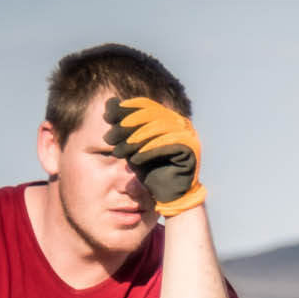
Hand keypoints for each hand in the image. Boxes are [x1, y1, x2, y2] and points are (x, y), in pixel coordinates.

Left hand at [105, 97, 205, 216]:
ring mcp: (188, 134)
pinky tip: (135, 160)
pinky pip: (168, 145)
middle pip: (151, 115)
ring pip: (159, 128)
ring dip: (135, 139)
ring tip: (118, 151)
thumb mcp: (133, 145)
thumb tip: (109, 102)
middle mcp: (180, 122)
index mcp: (168, 117)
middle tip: (109, 138)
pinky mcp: (191, 148)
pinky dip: (149, 151)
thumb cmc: (151, 169)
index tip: (107, 115)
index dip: (126, 108)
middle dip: (127, 126)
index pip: (146, 106)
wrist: (170, 195)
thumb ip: (124, 126)